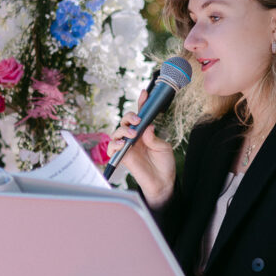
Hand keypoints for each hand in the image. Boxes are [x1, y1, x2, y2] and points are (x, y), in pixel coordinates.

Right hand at [108, 90, 175, 207]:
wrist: (162, 182)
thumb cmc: (164, 164)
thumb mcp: (163, 148)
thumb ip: (154, 138)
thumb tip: (147, 127)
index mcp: (145, 132)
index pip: (141, 115)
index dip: (141, 103)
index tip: (145, 93)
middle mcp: (135, 137)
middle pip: (125, 121)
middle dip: (129, 117)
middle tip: (138, 121)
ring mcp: (127, 146)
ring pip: (117, 132)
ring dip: (122, 130)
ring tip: (132, 135)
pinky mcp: (122, 157)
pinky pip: (111, 148)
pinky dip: (114, 145)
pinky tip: (122, 145)